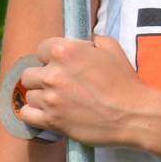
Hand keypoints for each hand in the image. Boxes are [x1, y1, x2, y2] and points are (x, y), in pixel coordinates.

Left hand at [12, 35, 160, 149]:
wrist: (133, 114)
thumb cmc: (125, 81)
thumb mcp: (113, 49)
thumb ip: (92, 40)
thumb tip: (81, 43)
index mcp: (66, 52)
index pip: (41, 49)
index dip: (51, 56)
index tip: (61, 64)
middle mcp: (53, 74)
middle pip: (29, 74)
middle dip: (42, 77)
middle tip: (59, 84)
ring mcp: (50, 99)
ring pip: (29, 95)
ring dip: (41, 97)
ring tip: (58, 100)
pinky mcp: (51, 121)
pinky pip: (26, 115)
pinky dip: (35, 114)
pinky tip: (48, 112)